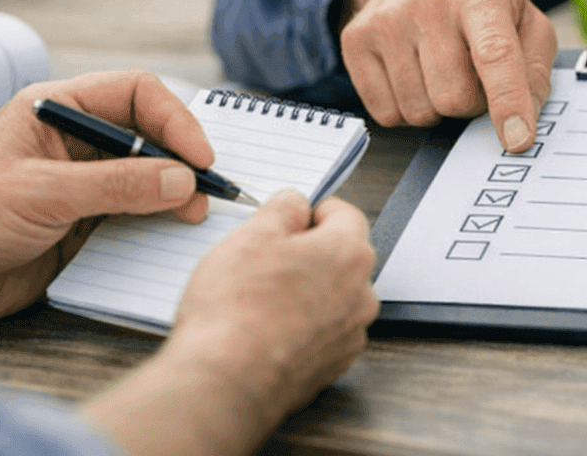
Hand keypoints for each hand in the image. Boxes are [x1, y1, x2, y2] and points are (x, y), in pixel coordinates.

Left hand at [0, 70, 215, 330]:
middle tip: (207, 191)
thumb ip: (116, 185)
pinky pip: (132, 220)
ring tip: (194, 218)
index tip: (198, 157)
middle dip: (181, 160)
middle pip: (149, 136)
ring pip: (145, 179)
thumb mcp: (44, 192)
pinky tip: (169, 239)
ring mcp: (79, 185)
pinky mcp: (80, 227)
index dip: (174, 120)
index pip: (136, 94)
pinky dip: (156, 227)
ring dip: (173, 196)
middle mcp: (75, 142)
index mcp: (58, 110)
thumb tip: (182, 181)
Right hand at [86, 193, 378, 455]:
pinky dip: (302, 327)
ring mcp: (350, 335)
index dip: (311, 212)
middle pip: (340, 257)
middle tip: (264, 262)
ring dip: (305, 292)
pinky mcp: (334, 366)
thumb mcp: (250, 236)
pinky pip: (323, 332)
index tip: (287, 221)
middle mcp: (362, 294)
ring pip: (332, 297)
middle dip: (307, 254)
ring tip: (260, 300)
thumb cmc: (235, 310)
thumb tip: (294, 204)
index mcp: (349, 253)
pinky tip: (267, 330)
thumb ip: (282, 209)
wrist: (225, 383)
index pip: (344, 214)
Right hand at [340, 0, 555, 151]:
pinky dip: (406, 109)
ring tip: (441, 71)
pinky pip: (387, 114)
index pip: (495, 54)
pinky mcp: (356, 41)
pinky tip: (413, 76)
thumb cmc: (476, 3)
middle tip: (473, 77)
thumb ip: (535, 70)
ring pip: (419, 111)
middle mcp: (429, 3)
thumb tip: (526, 120)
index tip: (517, 140)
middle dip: (472, 103)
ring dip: (438, 107)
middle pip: (455, 97)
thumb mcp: (523, 19)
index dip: (508, 101)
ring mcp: (387, 22)